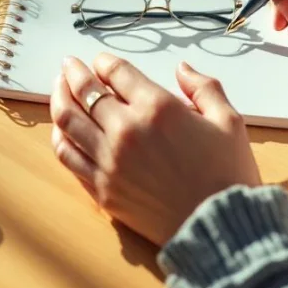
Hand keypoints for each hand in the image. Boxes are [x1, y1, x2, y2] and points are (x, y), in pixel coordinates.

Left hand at [49, 53, 260, 244]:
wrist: (220, 227)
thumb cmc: (228, 174)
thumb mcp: (229, 121)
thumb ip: (203, 87)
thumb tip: (181, 68)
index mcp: (158, 107)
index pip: (116, 72)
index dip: (104, 61)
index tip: (100, 61)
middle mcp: (127, 130)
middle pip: (85, 91)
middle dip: (74, 72)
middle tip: (69, 64)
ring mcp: (110, 161)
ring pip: (68, 121)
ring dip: (59, 98)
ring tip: (59, 89)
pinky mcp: (102, 189)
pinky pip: (68, 156)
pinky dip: (60, 137)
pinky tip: (61, 129)